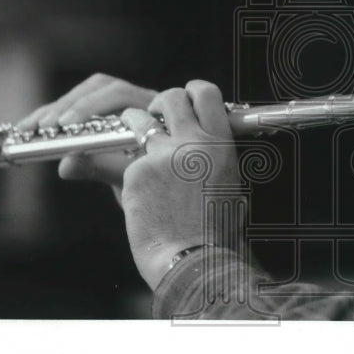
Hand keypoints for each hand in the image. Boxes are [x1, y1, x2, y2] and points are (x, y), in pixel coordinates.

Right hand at [16, 73, 157, 193]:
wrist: (159, 199)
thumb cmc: (149, 189)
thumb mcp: (127, 180)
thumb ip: (100, 168)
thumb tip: (66, 164)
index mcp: (155, 114)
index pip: (120, 94)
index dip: (90, 106)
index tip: (65, 124)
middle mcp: (142, 103)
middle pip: (102, 88)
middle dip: (69, 106)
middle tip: (44, 125)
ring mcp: (125, 104)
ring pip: (88, 93)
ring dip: (57, 108)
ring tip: (32, 127)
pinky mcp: (107, 113)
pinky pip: (79, 106)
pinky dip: (55, 115)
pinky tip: (32, 126)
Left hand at [119, 80, 241, 289]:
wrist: (194, 261)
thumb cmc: (216, 233)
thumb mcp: (226, 187)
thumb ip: (212, 160)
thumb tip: (203, 151)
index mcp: (220, 144)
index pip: (206, 94)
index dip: (192, 92)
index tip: (184, 101)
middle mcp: (193, 142)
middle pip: (170, 97)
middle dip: (158, 103)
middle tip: (153, 116)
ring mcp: (162, 155)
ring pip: (138, 120)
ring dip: (133, 124)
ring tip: (131, 142)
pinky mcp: (135, 172)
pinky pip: (127, 162)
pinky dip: (131, 174)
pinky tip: (141, 197)